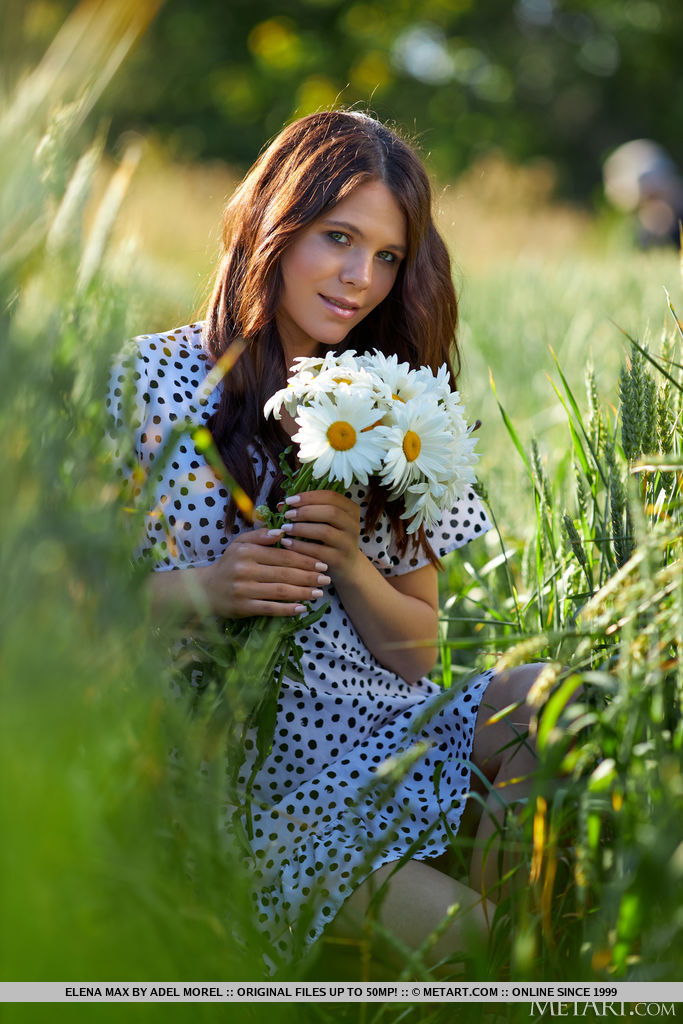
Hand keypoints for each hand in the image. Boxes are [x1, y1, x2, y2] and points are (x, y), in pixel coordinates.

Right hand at [197, 526, 331, 618]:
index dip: (304, 560)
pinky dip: (287, 609)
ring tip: (319, 593)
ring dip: (303, 592)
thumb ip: (260, 535)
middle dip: (309, 576)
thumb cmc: (228, 565)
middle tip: (326, 578)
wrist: (205, 591)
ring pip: (280, 591)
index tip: (322, 563)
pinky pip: (270, 608)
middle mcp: (245, 570)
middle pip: (284, 573)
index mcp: (248, 552)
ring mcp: (244, 590)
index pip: (282, 555)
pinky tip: (302, 608)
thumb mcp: (240, 544)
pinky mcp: (243, 608)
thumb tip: (282, 531)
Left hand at [279, 490, 362, 586]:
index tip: (290, 500)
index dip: (309, 496)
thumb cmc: (330, 538)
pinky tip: (287, 543)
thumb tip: (281, 505)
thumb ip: (307, 510)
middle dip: (306, 511)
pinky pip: (318, 551)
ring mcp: (348, 543)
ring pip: (324, 531)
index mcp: (351, 510)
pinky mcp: (339, 559)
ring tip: (285, 528)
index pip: (331, 496)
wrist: (346, 566)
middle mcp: (353, 525)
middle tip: (288, 515)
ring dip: (301, 528)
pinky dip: (300, 546)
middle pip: (331, 512)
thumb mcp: (324, 522)